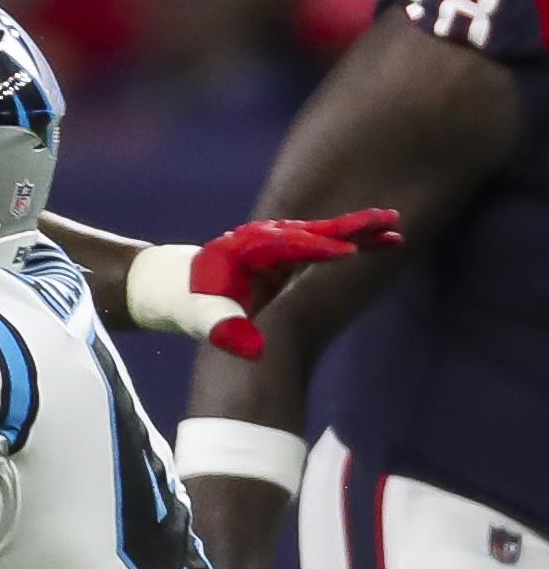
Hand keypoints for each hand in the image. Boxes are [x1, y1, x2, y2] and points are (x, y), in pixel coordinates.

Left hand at [193, 209, 402, 357]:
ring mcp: (275, 244)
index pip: (286, 247)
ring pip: (322, 235)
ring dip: (357, 232)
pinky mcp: (283, 255)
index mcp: (243, 251)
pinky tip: (375, 241)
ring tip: (395, 228)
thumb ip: (219, 327)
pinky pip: (320, 245)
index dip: (317, 250)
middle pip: (313, 232)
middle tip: (390, 223)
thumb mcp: (198, 318)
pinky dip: (347, 242)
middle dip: (350, 229)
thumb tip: (244, 345)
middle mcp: (262, 239)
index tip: (348, 254)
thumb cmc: (186, 304)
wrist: (173, 287)